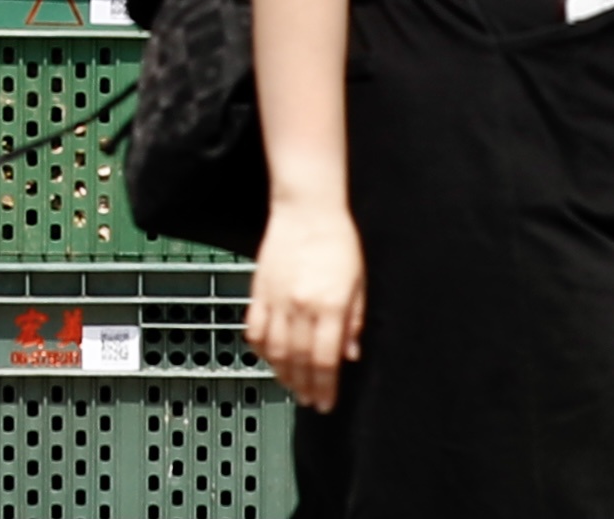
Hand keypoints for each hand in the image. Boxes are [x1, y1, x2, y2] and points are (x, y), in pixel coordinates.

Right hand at [243, 194, 365, 412]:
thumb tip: (350, 354)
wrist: (307, 210)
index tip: (326, 403)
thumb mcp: (358, 282)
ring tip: (292, 386)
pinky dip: (260, 348)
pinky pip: (254, 328)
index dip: (325, 387)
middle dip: (305, 386)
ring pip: (274, 349)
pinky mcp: (259, 291)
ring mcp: (275, 300)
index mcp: (329, 306)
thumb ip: (354, 321)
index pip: (325, 360)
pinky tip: (269, 357)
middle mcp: (300, 307)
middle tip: (310, 401)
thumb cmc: (338, 241)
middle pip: (298, 360)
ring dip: (282, 373)